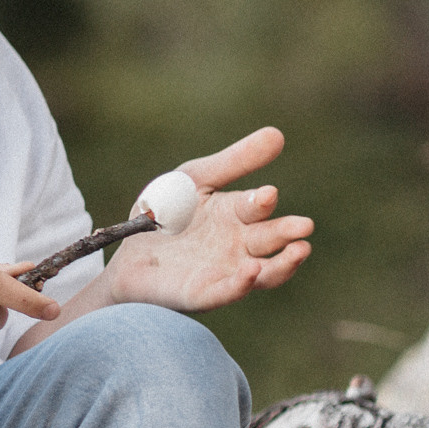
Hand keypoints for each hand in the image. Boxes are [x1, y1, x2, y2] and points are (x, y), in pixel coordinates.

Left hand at [102, 127, 311, 311]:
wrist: (124, 250)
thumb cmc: (165, 214)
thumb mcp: (194, 180)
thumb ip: (233, 162)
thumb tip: (278, 133)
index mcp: (236, 214)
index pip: (256, 206)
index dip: (261, 201)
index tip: (266, 193)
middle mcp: (239, 245)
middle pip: (269, 239)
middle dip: (287, 232)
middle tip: (304, 225)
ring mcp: (225, 271)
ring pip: (265, 272)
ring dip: (284, 264)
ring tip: (300, 250)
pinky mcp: (203, 294)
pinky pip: (227, 292)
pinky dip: (241, 284)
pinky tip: (251, 273)